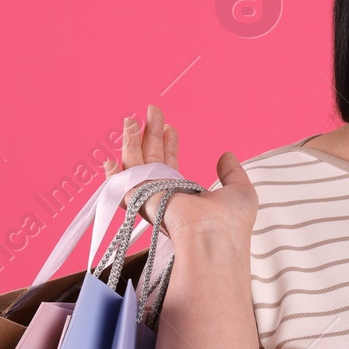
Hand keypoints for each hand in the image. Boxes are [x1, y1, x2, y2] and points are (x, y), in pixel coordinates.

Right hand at [103, 103, 257, 246]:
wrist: (216, 238)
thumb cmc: (232, 222)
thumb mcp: (239, 189)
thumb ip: (232, 172)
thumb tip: (226, 155)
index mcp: (185, 195)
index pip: (171, 165)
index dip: (169, 144)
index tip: (171, 127)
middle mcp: (165, 197)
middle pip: (152, 159)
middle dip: (150, 134)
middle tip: (153, 110)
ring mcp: (151, 199)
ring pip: (135, 166)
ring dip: (131, 142)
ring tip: (132, 120)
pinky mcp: (140, 201)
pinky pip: (122, 185)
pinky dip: (114, 173)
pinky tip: (109, 159)